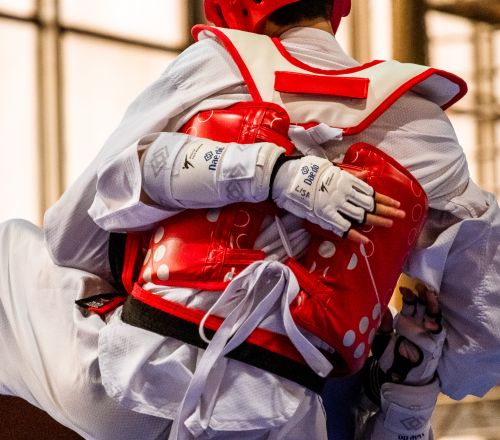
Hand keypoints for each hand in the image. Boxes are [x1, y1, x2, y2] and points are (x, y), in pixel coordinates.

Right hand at [272, 156, 404, 238]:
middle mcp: (344, 192)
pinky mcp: (325, 215)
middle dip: (387, 211)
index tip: (397, 204)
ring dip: (376, 221)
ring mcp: (336, 204)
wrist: (286, 176)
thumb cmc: (306, 170)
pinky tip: (366, 240)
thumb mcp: (330, 168)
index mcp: (346, 180)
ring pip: (361, 215)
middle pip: (370, 204)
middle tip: (402, 216)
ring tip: (390, 224)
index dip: (384, 199)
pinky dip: (355, 234)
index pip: (370, 192)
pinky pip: (343, 227)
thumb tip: (365, 175)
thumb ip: (349, 175)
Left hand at [378, 284, 445, 385]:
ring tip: (429, 295)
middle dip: (423, 295)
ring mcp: (427, 335)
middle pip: (423, 306)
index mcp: (406, 321)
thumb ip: (382, 327)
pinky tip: (431, 323)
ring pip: (433, 316)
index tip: (403, 289)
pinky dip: (436, 328)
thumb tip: (383, 310)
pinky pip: (438, 335)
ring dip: (432, 305)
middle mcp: (418, 325)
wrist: (397, 379)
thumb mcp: (380, 341)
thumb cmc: (389, 358)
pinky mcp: (434, 346)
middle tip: (420, 285)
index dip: (408, 296)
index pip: (410, 305)